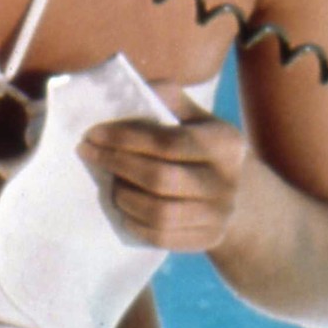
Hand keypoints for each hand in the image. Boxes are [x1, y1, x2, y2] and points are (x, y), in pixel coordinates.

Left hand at [80, 85, 249, 253]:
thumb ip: (167, 98)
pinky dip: (135, 223)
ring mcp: (220, 215)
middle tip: (90, 154)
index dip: (124, 139)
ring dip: (124, 197)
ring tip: (111, 183)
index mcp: (226, 143)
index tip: (92, 134)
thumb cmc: (199, 143)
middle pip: (159, 179)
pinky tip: (124, 208)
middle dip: (117, 165)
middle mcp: (228, 181)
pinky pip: (161, 237)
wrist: (238, 190)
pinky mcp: (208, 239)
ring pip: (159, 213)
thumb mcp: (193, 116)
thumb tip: (131, 88)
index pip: (166, 142)